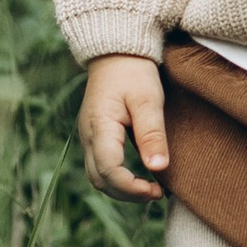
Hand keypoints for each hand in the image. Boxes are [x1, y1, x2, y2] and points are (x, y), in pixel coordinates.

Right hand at [80, 54, 168, 200]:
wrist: (116, 52)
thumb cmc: (134, 72)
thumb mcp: (148, 99)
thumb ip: (152, 134)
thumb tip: (158, 168)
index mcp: (100, 127)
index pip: (109, 170)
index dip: (131, 187)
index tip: (156, 191)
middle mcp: (88, 136)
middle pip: (100, 180)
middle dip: (127, 194)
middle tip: (156, 194)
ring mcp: (89, 137)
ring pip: (97, 177)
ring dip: (121, 189)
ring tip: (150, 190)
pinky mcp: (95, 136)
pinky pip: (100, 166)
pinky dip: (117, 178)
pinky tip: (139, 176)